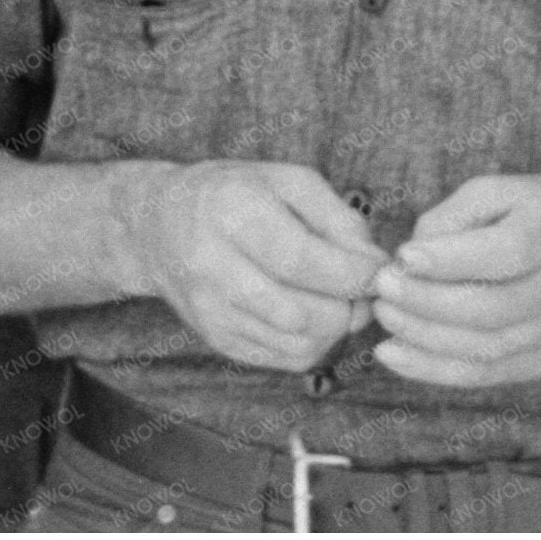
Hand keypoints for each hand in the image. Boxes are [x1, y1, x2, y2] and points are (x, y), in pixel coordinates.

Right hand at [112, 160, 385, 372]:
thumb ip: (338, 216)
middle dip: (350, 306)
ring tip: (341, 300)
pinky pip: (286, 358)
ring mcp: (212, 311)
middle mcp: (213, 266)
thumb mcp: (287, 181)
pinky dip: (315, 342)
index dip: (353, 273)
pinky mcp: (218, 340)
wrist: (160, 226)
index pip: (302, 260)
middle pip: (303, 312)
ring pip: (299, 343)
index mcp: (231, 213)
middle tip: (363, 289)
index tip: (379, 270)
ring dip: (337, 328)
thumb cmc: (236, 194)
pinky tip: (314, 314)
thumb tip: (375, 264)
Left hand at [370, 173, 540, 387]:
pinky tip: (394, 353)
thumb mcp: (502, 190)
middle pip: (492, 309)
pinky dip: (433, 369)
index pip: (507, 253)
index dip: (452, 259)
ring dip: (423, 337)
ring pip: (484, 349)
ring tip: (384, 315)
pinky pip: (484, 374)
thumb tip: (409, 260)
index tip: (403, 256)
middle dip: (426, 302)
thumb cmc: (538, 213)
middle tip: (382, 287)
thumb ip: (454, 215)